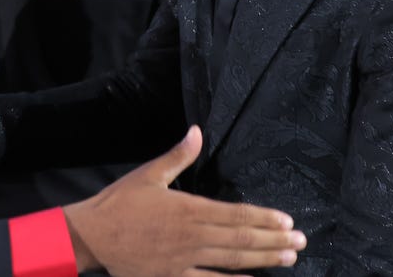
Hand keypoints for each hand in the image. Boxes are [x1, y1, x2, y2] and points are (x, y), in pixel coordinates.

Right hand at [64, 126, 306, 275]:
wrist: (92, 236)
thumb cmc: (119, 204)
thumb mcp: (148, 174)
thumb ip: (177, 155)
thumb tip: (196, 132)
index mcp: (187, 208)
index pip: (235, 214)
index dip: (264, 218)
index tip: (287, 220)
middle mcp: (191, 235)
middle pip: (241, 239)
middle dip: (274, 239)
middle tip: (300, 241)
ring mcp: (184, 260)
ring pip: (232, 261)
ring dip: (263, 259)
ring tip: (288, 258)